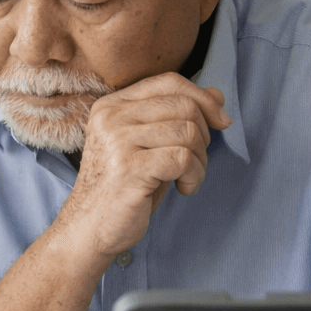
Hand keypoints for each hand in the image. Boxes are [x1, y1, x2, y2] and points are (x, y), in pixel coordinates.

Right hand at [56, 73, 230, 260]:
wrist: (89, 228)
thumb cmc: (122, 187)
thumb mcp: (148, 145)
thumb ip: (175, 117)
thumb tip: (217, 95)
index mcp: (111, 106)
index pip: (168, 82)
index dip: (202, 98)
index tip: (220, 121)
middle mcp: (111, 118)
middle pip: (183, 106)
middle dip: (203, 135)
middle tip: (194, 162)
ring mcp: (117, 142)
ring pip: (187, 132)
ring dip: (200, 160)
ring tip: (187, 178)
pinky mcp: (129, 168)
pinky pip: (183, 159)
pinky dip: (194, 177)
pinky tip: (183, 189)